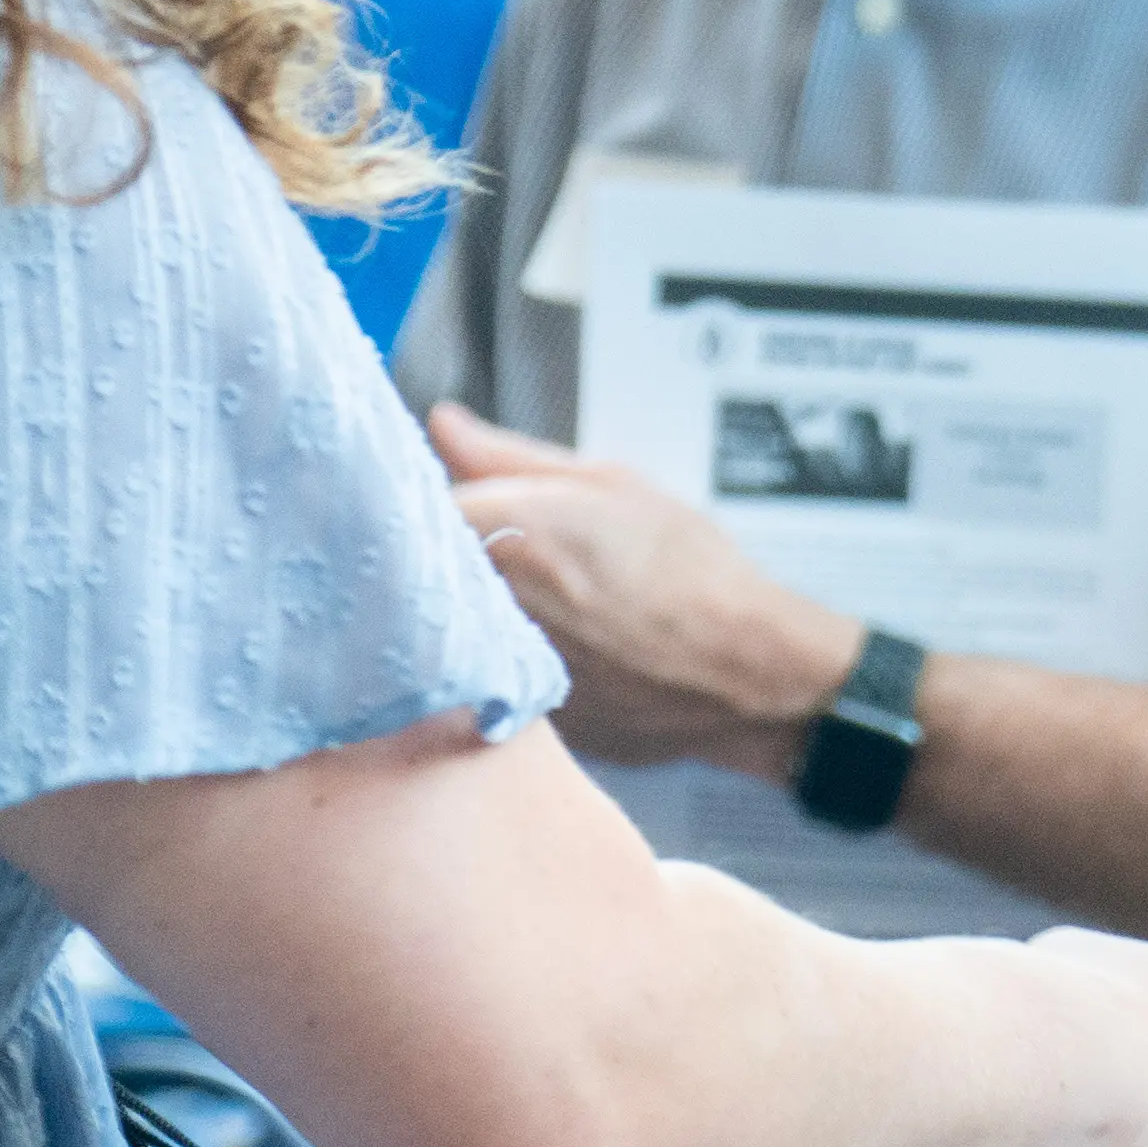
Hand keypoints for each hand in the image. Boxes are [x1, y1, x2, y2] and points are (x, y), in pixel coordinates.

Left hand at [430, 403, 863, 777]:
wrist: (741, 674)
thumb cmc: (689, 574)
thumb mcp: (609, 484)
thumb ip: (510, 456)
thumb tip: (445, 425)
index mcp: (498, 533)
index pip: (406, 504)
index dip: (420, 495)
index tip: (441, 490)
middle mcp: (481, 607)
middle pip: (423, 571)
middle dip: (448, 554)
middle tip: (510, 548)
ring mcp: (492, 673)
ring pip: (449, 629)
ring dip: (472, 610)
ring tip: (554, 603)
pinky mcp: (511, 721)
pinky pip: (486, 681)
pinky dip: (507, 662)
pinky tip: (567, 653)